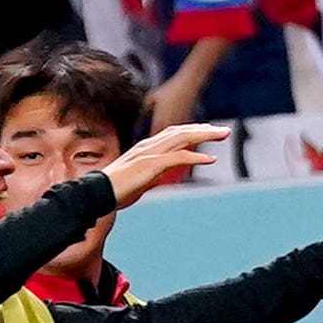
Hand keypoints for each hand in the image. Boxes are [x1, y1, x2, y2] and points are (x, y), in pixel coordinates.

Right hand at [103, 120, 233, 201]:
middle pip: (182, 132)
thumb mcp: (140, 179)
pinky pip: (178, 157)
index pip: (174, 133)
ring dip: (205, 136)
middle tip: (224, 131)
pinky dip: (196, 156)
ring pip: (182, 139)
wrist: (98, 193)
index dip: (193, 130)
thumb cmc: (116, 189)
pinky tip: (210, 158)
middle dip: (204, 129)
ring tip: (222, 136)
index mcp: (146, 147)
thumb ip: (152, 174)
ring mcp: (150, 154)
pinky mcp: (151, 165)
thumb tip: (161, 176)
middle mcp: (149, 146)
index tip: (209, 131)